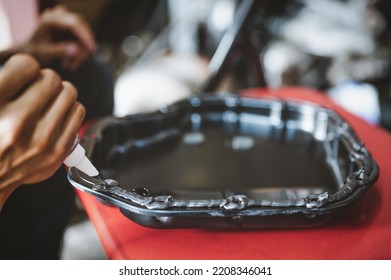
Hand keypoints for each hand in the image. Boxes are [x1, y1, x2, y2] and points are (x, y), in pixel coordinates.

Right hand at [0, 54, 85, 207]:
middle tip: (38, 89)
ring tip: (49, 101)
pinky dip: (70, 108)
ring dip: (60, 92)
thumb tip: (28, 65)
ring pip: (69, 92)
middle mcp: (17, 122)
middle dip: (45, 79)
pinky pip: (78, 111)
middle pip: (51, 78)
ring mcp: (41, 138)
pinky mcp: (59, 150)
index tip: (23, 74)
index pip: (26, 65)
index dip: (26, 66)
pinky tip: (58, 114)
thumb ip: (5, 81)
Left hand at [22, 4, 95, 70]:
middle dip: (82, 48)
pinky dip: (81, 51)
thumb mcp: (44, 54)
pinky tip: (72, 61)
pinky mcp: (73, 25)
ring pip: (85, 34)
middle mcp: (59, 14)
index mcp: (50, 20)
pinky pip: (85, 38)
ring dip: (81, 52)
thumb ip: (59, 51)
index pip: (73, 23)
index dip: (84, 36)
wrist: (32, 51)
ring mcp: (67, 18)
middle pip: (82, 27)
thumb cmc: (35, 53)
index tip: (92, 49)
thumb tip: (76, 49)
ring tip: (69, 65)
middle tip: (74, 65)